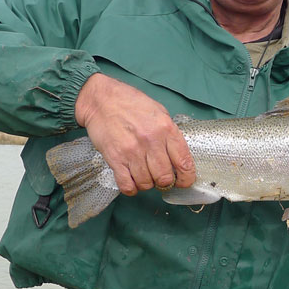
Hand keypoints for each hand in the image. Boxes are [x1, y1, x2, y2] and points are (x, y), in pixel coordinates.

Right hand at [74, 73, 195, 195]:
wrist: (102, 100)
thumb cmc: (132, 104)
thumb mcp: (159, 112)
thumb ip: (170, 134)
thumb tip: (179, 157)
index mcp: (166, 129)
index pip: (184, 162)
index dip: (186, 178)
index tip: (184, 181)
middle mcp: (151, 141)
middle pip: (165, 177)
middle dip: (165, 182)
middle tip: (160, 177)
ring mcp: (132, 151)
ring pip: (146, 184)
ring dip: (147, 184)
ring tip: (144, 175)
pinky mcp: (115, 159)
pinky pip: (126, 185)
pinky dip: (131, 188)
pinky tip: (132, 181)